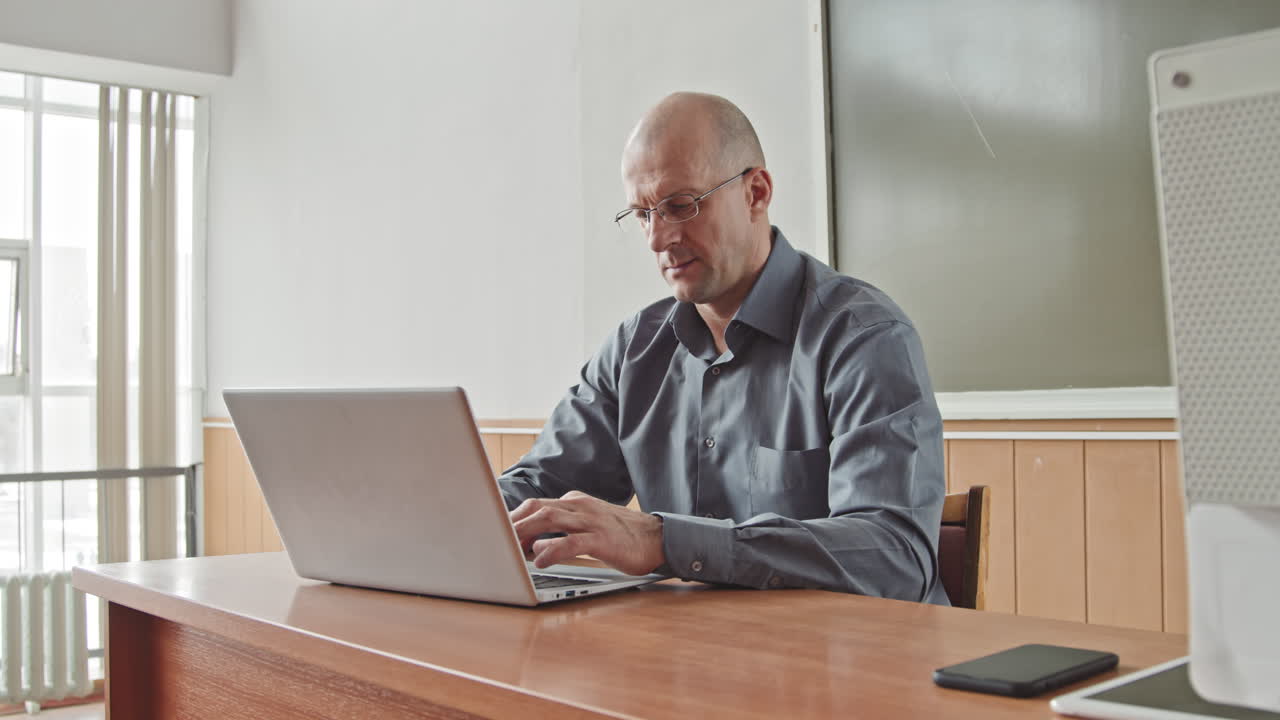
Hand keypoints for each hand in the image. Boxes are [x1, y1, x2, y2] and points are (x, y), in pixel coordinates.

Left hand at [509, 491, 665, 575]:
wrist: (657, 538)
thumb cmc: (621, 536)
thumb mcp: (587, 527)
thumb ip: (561, 532)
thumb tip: (532, 543)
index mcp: (575, 503)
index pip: (537, 504)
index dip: (514, 516)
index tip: (497, 531)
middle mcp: (580, 508)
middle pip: (538, 509)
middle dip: (513, 523)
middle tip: (495, 539)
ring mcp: (591, 521)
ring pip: (550, 519)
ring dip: (525, 532)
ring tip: (509, 547)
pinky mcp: (602, 540)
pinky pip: (571, 542)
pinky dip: (551, 550)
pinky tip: (539, 561)